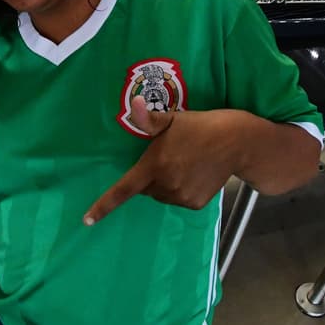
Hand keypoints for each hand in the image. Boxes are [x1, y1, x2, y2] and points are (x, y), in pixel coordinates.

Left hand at [82, 97, 246, 224]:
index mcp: (154, 166)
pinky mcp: (194, 204)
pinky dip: (180, 190)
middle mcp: (165, 185)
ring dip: (164, 183)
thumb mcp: (172, 118)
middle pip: (145, 188)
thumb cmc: (201, 126)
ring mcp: (181, 197)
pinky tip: (194, 173)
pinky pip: (178, 199)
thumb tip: (135, 103)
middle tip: (167, 156)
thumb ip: (149, 119)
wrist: (237, 142)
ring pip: (161, 194)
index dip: (103, 206)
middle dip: (149, 176)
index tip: (86, 220)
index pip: (123, 190)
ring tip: (184, 162)